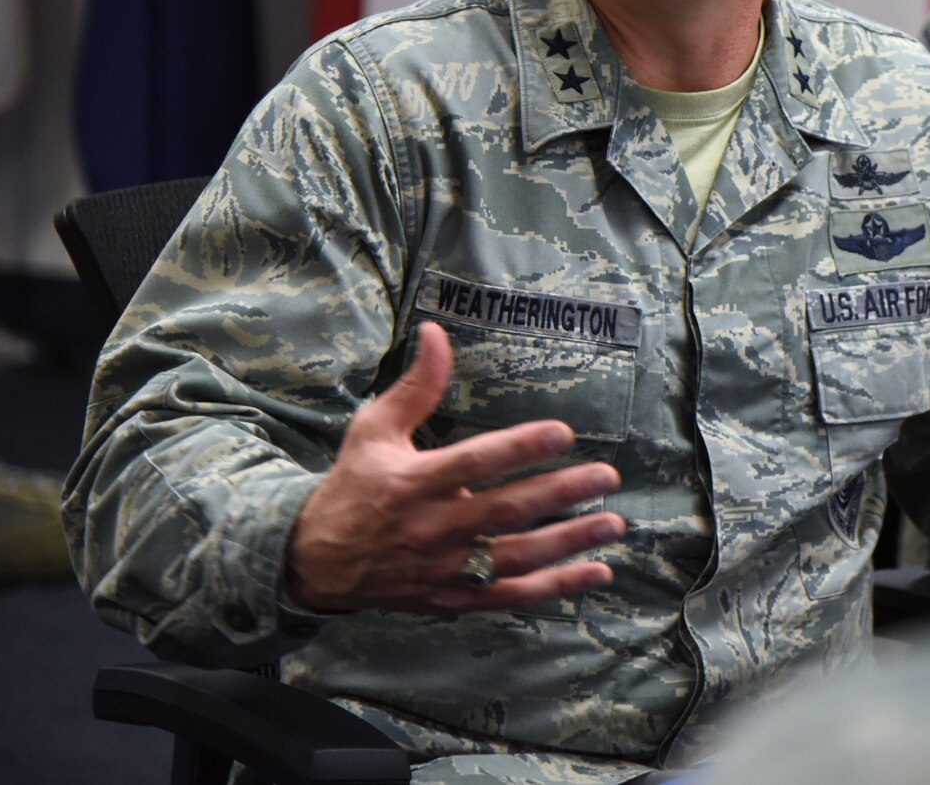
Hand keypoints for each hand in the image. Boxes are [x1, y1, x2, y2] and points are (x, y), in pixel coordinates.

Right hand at [286, 322, 623, 612]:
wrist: (316, 563)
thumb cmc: (355, 486)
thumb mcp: (374, 429)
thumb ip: (416, 385)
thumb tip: (435, 331)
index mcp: (414, 483)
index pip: (475, 463)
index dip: (519, 448)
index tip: (564, 431)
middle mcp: (433, 529)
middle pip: (506, 511)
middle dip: (561, 493)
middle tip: (607, 476)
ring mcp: (446, 568)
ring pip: (516, 557)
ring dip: (569, 541)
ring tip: (614, 522)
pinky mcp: (455, 598)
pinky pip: (512, 595)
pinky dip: (556, 587)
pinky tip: (598, 572)